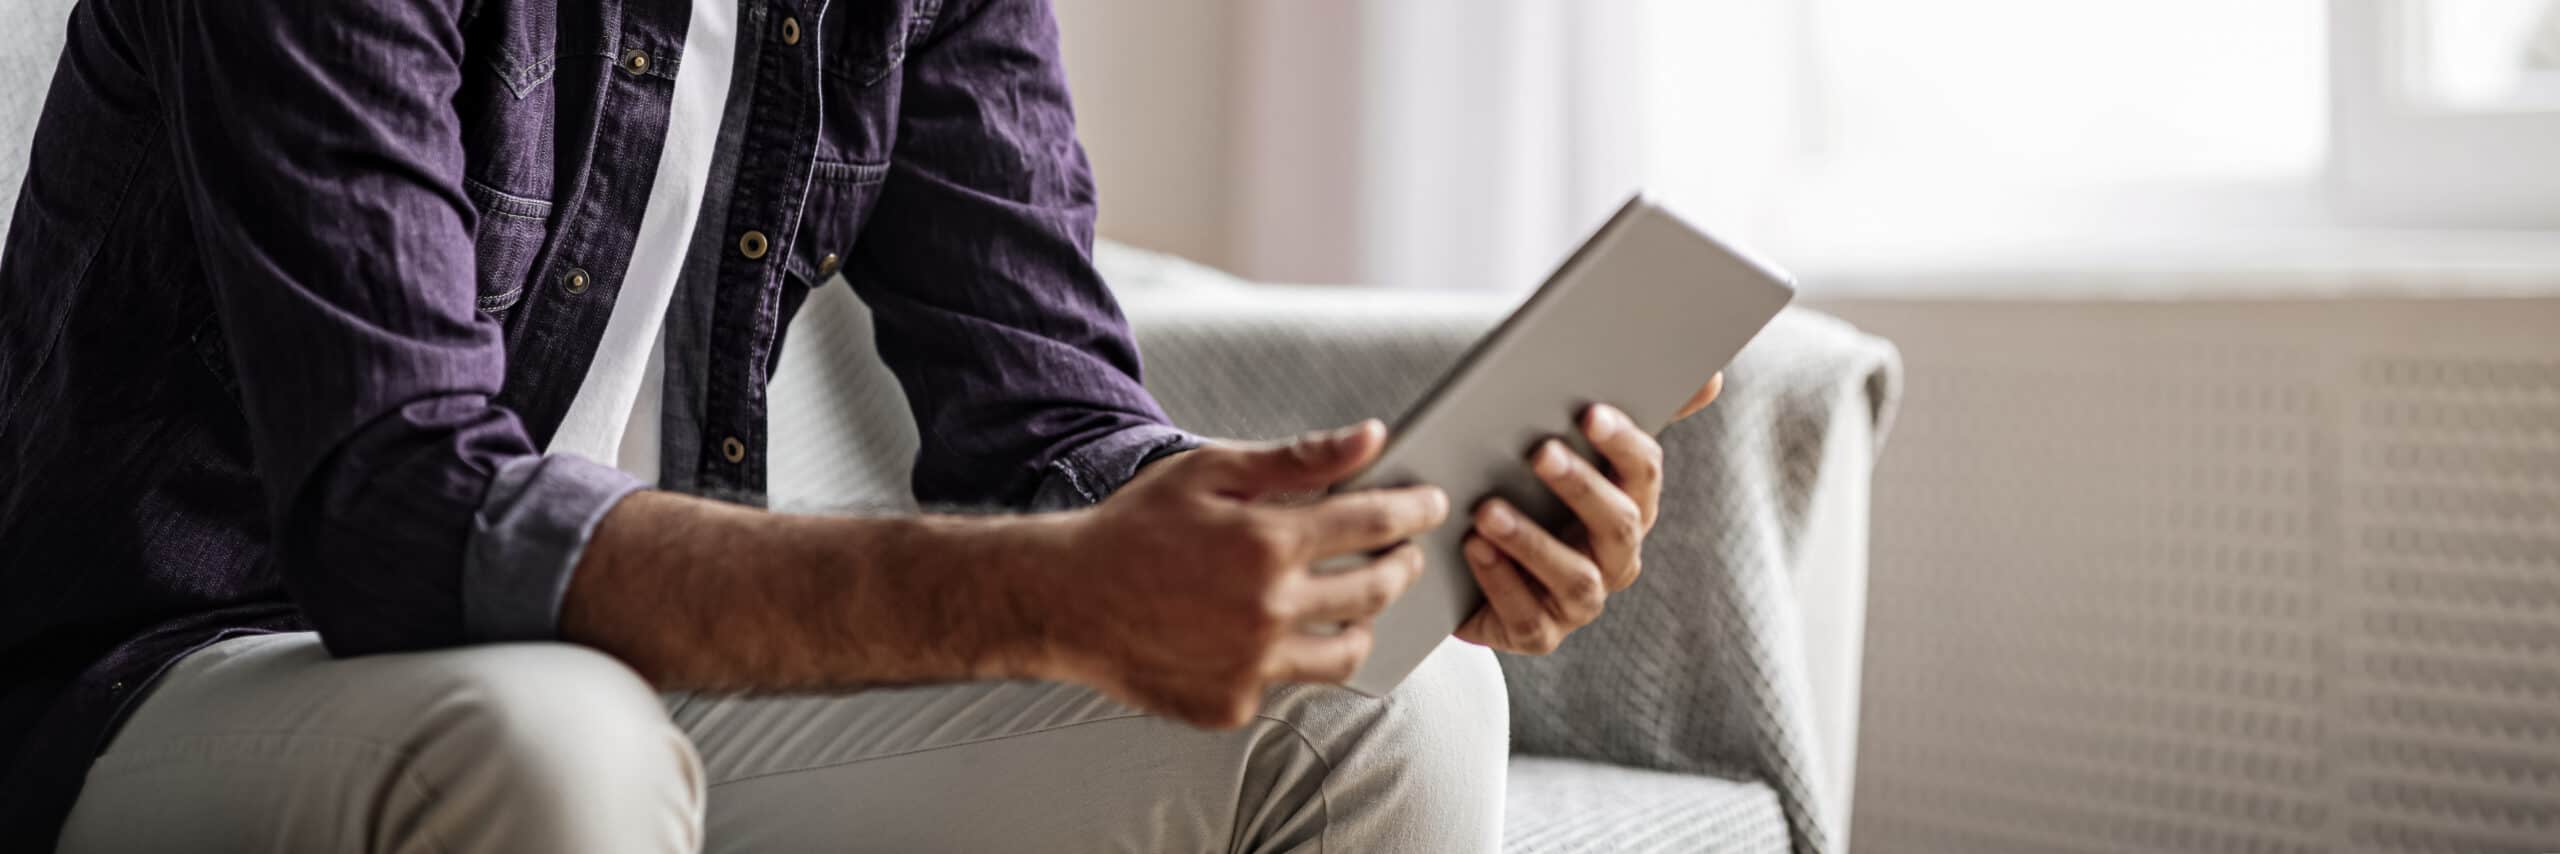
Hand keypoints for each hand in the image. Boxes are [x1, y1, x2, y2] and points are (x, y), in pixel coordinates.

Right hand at [1040, 420, 1448, 727]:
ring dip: (1364, 623)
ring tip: (1360, 603)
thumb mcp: (1210, 472)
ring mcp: (1252, 664)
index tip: (1433, 504)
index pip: (1372, 523)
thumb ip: (1298, 459)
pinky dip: (1289, 656)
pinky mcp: (1232, 704)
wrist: (1063, 601)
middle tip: (1405, 553)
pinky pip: (1285, 683)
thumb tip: (1371, 437)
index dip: (1413, 510)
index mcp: (1267, 542)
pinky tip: (1278, 634)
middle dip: (1401, 565)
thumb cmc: (1135, 527)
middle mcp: (1268, 609)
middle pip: (1374, 591)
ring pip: (1345, 652)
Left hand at [1455, 372, 1721, 653]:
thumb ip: (1622, 417)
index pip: (1644, 474)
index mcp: (1630, 507)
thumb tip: (1714, 379)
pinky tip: (1474, 550)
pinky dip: (1502, 583)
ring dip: (1533, 542)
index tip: (1590, 412)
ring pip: (1576, 578)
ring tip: (1488, 511)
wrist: (1471, 572)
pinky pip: (1530, 618)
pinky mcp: (1538, 633)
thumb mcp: (1566, 453)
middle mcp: (1615, 558)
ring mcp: (1580, 602)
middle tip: (1540, 451)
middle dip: (1581, 487)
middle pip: (1618, 525)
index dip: (1623, 445)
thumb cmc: (1526, 497)